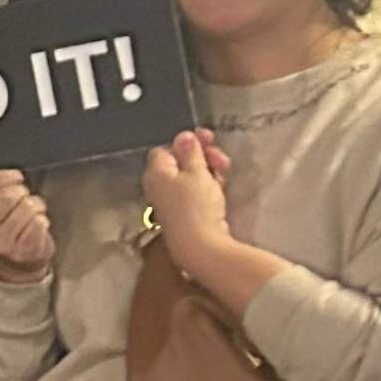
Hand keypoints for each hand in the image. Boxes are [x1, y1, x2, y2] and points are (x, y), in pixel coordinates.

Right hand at [0, 168, 51, 282]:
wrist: (15, 262)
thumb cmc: (4, 225)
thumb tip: (10, 174)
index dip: (0, 176)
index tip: (16, 177)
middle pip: (7, 195)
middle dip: (22, 191)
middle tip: (22, 198)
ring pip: (26, 207)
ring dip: (35, 205)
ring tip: (31, 213)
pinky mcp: (20, 251)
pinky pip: (39, 223)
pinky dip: (42, 220)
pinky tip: (36, 226)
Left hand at [142, 127, 232, 260]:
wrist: (200, 245)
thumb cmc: (196, 204)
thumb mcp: (196, 172)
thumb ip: (190, 152)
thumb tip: (182, 136)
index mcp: (155, 173)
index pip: (164, 149)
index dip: (185, 143)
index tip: (207, 139)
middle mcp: (158, 186)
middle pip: (178, 162)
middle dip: (201, 155)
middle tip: (221, 157)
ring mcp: (170, 201)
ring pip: (189, 176)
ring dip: (208, 169)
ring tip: (224, 170)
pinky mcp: (184, 212)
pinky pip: (194, 191)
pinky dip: (207, 184)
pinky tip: (220, 185)